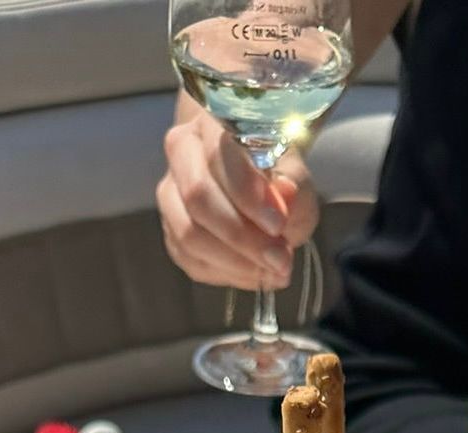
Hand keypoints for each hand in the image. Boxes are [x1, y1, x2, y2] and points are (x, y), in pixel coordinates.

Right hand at [158, 105, 318, 290]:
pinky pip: (191, 260)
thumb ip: (296, 187)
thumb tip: (285, 197)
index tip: (278, 224)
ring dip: (235, 261)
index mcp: (211, 123)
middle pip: (197, 198)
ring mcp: (170, 193)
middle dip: (242, 236)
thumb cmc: (276, 173)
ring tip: (273, 270)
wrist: (253, 179)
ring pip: (188, 234)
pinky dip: (227, 274)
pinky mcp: (172, 231)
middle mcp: (181, 152)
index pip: (220, 154)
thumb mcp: (297, 175)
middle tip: (279, 258)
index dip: (248, 193)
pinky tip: (255, 273)